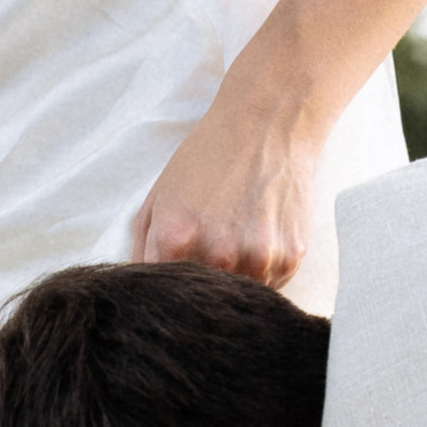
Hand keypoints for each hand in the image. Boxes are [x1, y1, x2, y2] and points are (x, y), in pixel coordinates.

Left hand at [129, 78, 327, 287]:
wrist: (268, 124)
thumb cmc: (208, 157)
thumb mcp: (158, 196)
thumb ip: (141, 248)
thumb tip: (137, 291)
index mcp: (174, 238)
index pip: (162, 296)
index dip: (166, 292)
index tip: (173, 282)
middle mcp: (217, 254)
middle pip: (202, 302)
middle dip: (201, 288)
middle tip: (209, 252)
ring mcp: (257, 258)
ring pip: (240, 296)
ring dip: (235, 280)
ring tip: (236, 237)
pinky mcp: (290, 257)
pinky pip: (271, 285)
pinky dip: (263, 270)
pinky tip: (259, 234)